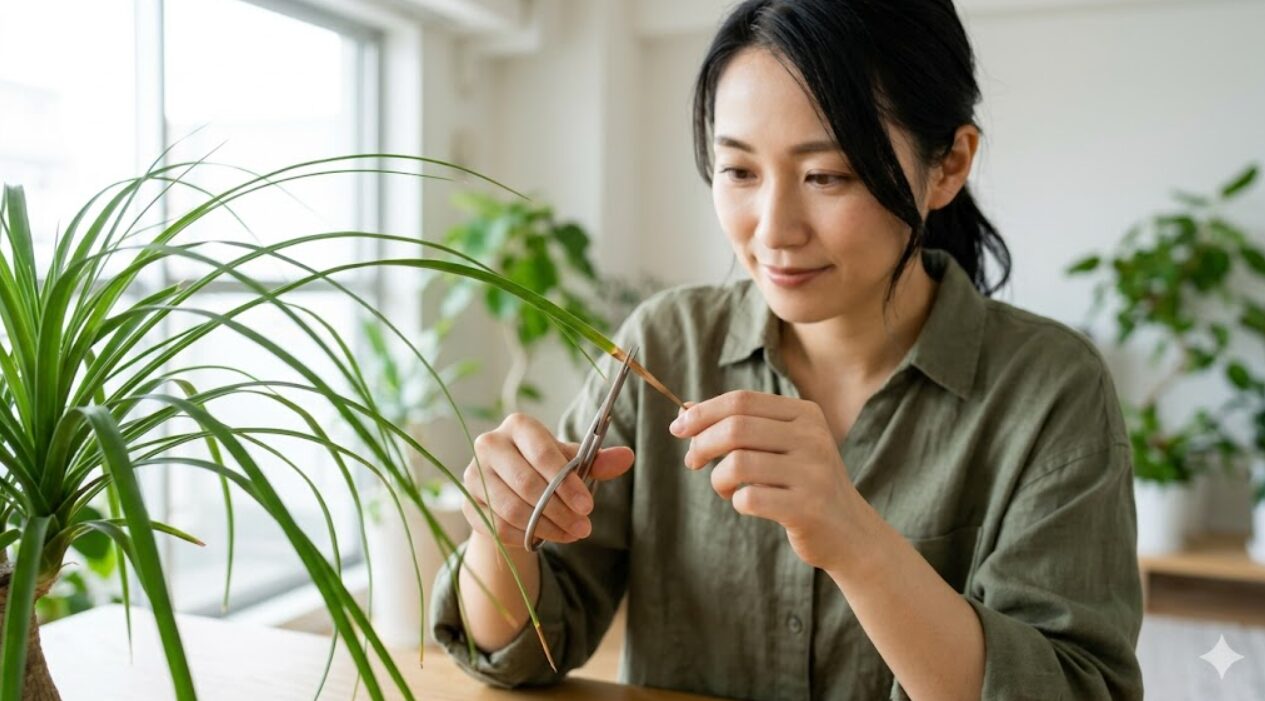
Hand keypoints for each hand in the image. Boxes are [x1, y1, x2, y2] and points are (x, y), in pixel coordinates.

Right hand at [461, 412, 634, 548]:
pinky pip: (499, 527)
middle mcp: (490, 445)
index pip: (543, 453)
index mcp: (518, 425)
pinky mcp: (468, 503)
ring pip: (512, 509)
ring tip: (572, 533)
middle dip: (560, 510)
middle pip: (527, 484)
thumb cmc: (544, 466)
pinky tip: (548, 538)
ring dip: (546, 526)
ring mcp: (473, 474)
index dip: (567, 483)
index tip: (589, 506)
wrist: (509, 485)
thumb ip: (597, 460)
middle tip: (585, 527)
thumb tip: (627, 457)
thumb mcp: (570, 459)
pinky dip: (526, 536)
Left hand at [668, 390, 863, 571]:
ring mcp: (813, 473)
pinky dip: (736, 502)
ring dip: (718, 478)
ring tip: (724, 488)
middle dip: (702, 444)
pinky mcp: (807, 508)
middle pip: (736, 427)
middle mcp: (813, 437)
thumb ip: (742, 425)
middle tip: (692, 461)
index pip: (742, 400)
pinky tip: (745, 504)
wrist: (850, 532)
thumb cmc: (803, 484)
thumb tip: (685, 411)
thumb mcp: (783, 445)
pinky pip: (749, 498)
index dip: (703, 413)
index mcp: (806, 414)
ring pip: (737, 464)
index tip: (678, 429)